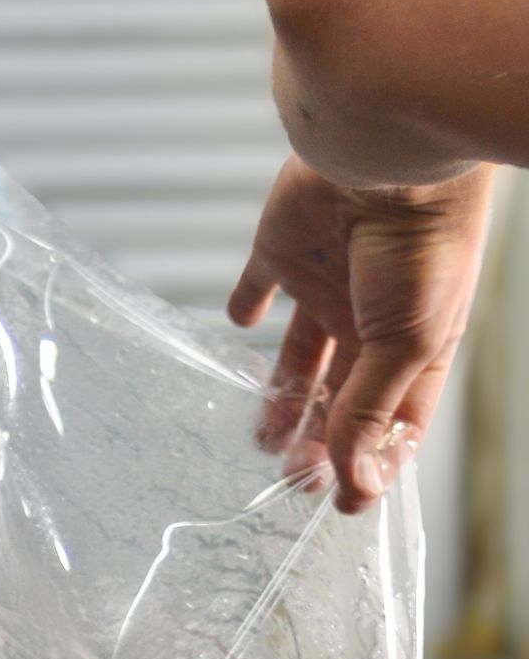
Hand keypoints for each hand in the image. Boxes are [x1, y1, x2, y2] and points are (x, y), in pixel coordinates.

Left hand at [226, 154, 491, 512]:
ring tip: (264, 439)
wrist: (386, 158)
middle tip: (292, 476)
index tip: (341, 501)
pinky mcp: (284, 251)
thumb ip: (370, 410)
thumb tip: (356, 483)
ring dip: (283, 395)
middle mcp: (372, 320)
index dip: (372, 461)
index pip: (395, 419)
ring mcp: (327, 285)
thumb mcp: (404, 343)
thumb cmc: (420, 247)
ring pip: (299, 355)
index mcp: (417, 344)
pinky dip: (247, 304)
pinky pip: (259, 282)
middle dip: (321, 439)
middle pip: (343, 395)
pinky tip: (239, 324)